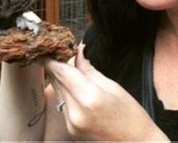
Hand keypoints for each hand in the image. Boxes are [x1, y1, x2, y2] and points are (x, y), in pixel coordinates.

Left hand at [43, 45, 168, 140]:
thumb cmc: (131, 115)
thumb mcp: (113, 86)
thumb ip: (90, 71)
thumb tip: (77, 54)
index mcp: (89, 98)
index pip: (63, 73)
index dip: (52, 59)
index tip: (46, 49)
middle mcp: (76, 112)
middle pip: (58, 82)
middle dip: (56, 66)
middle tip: (58, 52)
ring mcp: (71, 123)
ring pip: (59, 92)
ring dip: (60, 78)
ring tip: (67, 66)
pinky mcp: (71, 128)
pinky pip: (63, 104)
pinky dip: (66, 92)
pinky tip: (73, 84)